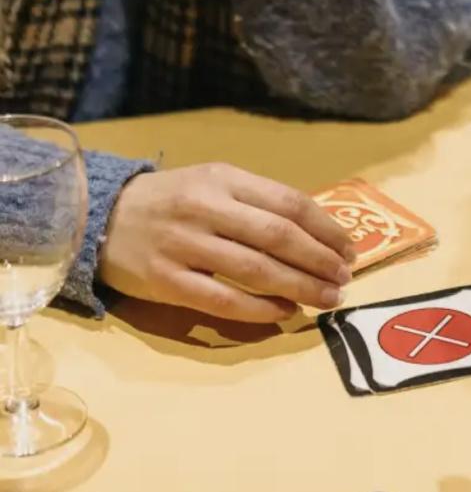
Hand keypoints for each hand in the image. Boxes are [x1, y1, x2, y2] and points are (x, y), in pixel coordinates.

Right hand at [99, 163, 356, 321]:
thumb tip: (315, 233)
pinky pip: (222, 300)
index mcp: (224, 179)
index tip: (350, 249)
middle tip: (345, 278)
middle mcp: (206, 208)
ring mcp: (184, 245)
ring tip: (327, 298)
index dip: (325, 229)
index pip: (288, 203)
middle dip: (320, 260)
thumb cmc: (172, 199)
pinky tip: (284, 312)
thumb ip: (257, 202)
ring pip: (255, 270)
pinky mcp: (166, 281)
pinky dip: (259, 309)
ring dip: (299, 287)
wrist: (101, 216)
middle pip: (278, 236)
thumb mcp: (213, 182)